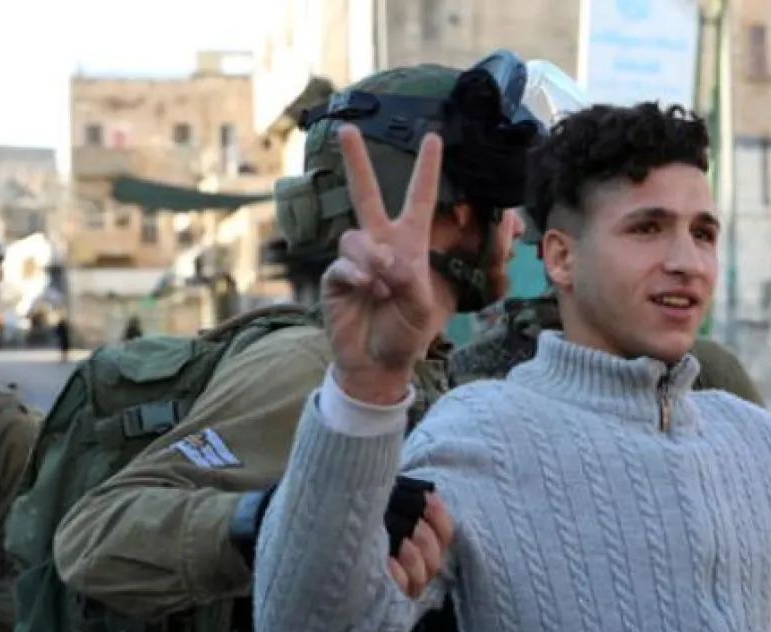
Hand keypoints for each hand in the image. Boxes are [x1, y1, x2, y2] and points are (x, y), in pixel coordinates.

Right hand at [324, 125, 455, 403]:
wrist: (377, 362)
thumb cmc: (406, 333)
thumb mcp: (425, 306)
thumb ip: (410, 279)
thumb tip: (383, 259)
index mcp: (410, 244)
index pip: (419, 199)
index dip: (427, 169)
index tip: (434, 137)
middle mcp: (380, 244)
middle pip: (366, 194)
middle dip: (356, 162)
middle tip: (347, 130)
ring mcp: (355, 260)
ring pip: (355, 238)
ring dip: (372, 260)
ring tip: (382, 288)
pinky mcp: (336, 278)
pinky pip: (342, 264)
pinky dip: (357, 277)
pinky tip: (366, 291)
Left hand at [389, 493, 452, 598]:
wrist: (362, 556)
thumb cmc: (386, 525)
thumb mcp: (399, 513)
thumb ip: (411, 505)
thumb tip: (418, 491)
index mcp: (433, 542)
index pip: (446, 532)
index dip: (440, 516)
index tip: (429, 498)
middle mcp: (428, 563)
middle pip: (435, 557)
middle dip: (428, 539)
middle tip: (417, 524)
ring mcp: (415, 580)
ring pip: (423, 576)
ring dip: (415, 558)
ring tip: (404, 543)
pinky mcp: (401, 591)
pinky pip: (404, 588)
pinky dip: (399, 576)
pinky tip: (390, 561)